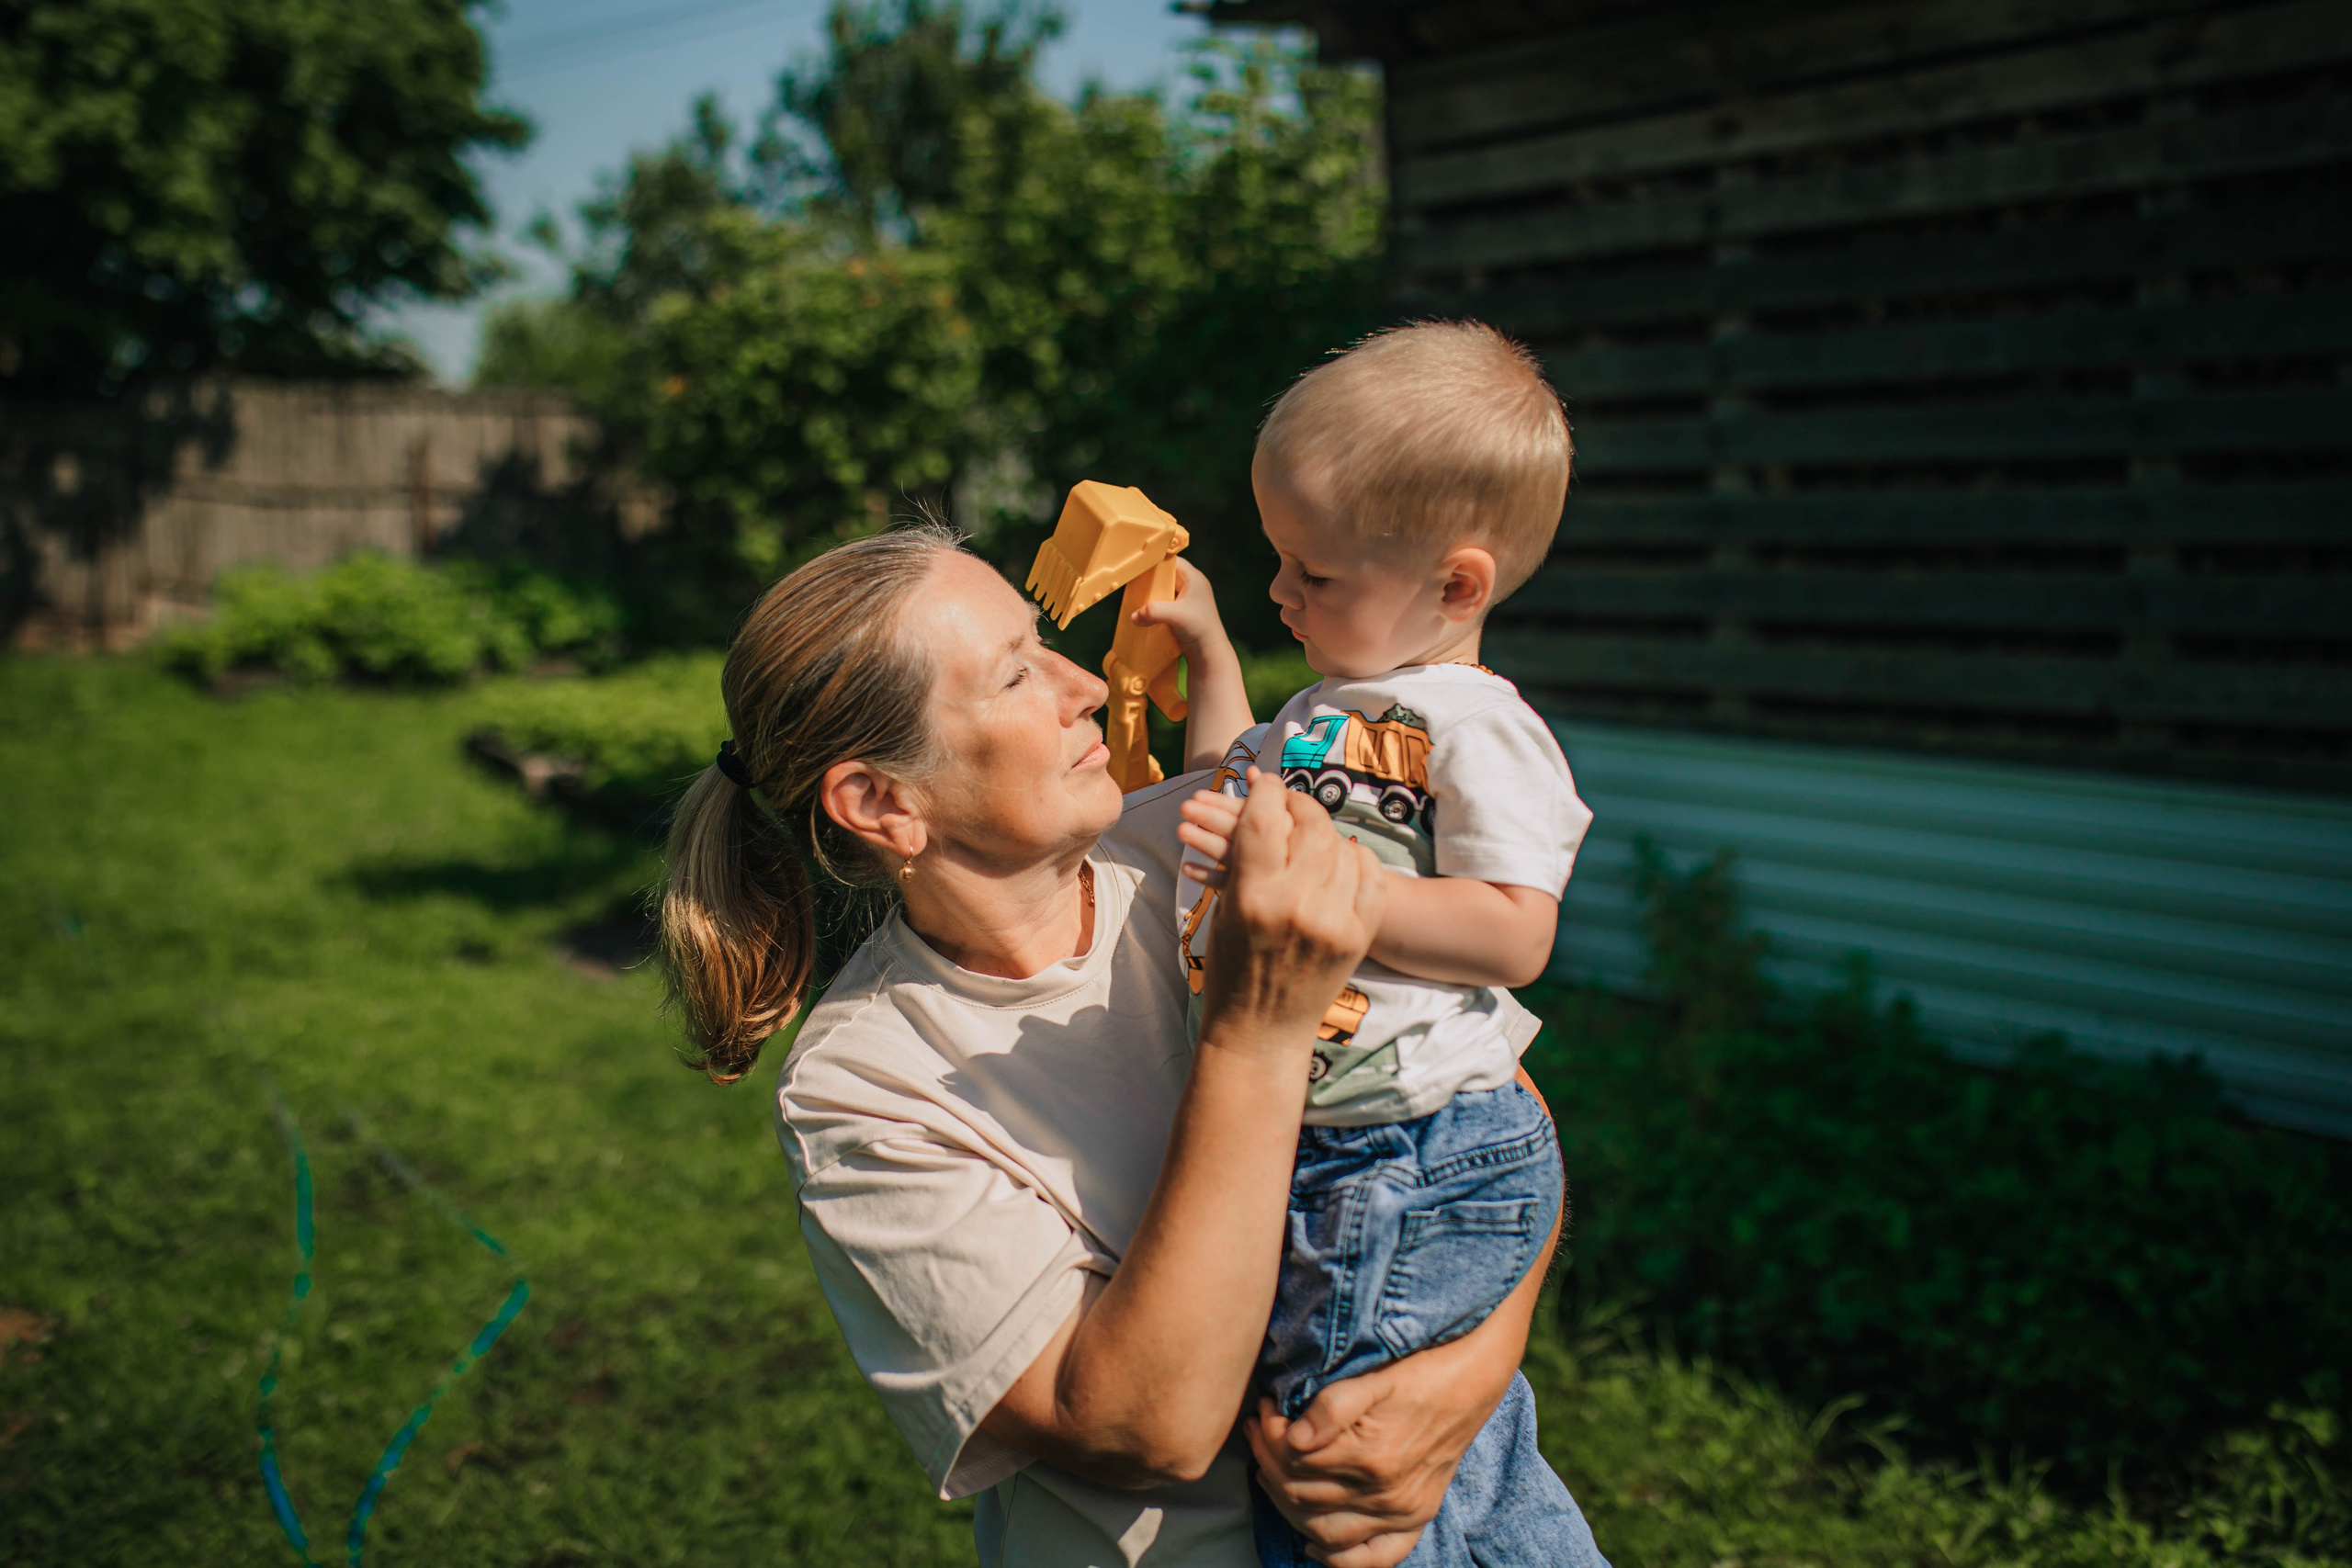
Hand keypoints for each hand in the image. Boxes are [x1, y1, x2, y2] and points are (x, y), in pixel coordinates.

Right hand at [1128, 558, 1230, 660]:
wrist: (1209, 651)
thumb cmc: (1200, 629)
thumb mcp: (1174, 616)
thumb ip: (1153, 612)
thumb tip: (1134, 616)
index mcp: (1194, 578)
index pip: (1172, 560)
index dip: (1157, 560)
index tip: (1140, 564)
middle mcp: (1192, 585)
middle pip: (1167, 574)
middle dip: (1152, 578)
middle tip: (1137, 581)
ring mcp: (1188, 598)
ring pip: (1165, 588)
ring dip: (1154, 593)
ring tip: (1139, 596)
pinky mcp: (1184, 610)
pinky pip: (1166, 601)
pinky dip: (1157, 603)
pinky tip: (1147, 609)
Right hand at [1197, 771, 1385, 1051]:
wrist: (1263, 1030)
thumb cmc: (1232, 968)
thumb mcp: (1224, 910)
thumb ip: (1243, 857)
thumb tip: (1258, 803)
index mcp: (1253, 898)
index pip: (1266, 818)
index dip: (1265, 791)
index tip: (1263, 783)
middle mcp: (1298, 906)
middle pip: (1311, 824)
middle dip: (1299, 803)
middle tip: (1289, 801)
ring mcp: (1335, 922)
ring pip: (1342, 845)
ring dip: (1325, 831)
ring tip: (1311, 831)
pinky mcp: (1359, 936)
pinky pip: (1368, 875)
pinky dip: (1354, 858)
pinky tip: (1339, 859)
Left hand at [1244, 1349, 1502, 1567]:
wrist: (1475, 1379)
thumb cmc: (1423, 1371)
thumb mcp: (1375, 1377)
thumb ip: (1332, 1406)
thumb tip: (1292, 1437)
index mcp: (1372, 1456)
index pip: (1296, 1459)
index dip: (1269, 1434)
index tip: (1263, 1410)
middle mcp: (1387, 1495)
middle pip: (1303, 1494)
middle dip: (1269, 1462)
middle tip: (1258, 1432)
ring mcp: (1402, 1513)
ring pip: (1324, 1530)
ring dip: (1288, 1506)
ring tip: (1270, 1472)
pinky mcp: (1415, 1519)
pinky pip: (1374, 1557)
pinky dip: (1340, 1559)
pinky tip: (1314, 1545)